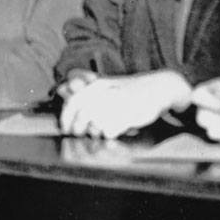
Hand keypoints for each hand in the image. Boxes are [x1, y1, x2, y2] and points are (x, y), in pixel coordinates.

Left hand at [58, 71, 190, 138]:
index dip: (65, 119)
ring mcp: (118, 103)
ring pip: (95, 126)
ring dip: (95, 132)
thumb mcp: (106, 86)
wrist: (158, 88)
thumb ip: (85, 90)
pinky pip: (109, 132)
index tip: (66, 129)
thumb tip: (61, 90)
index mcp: (97, 85)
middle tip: (82, 133)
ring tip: (102, 130)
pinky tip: (114, 130)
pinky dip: (109, 135)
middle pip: (81, 117)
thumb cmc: (128, 90)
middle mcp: (105, 92)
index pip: (72, 103)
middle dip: (78, 129)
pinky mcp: (129, 114)